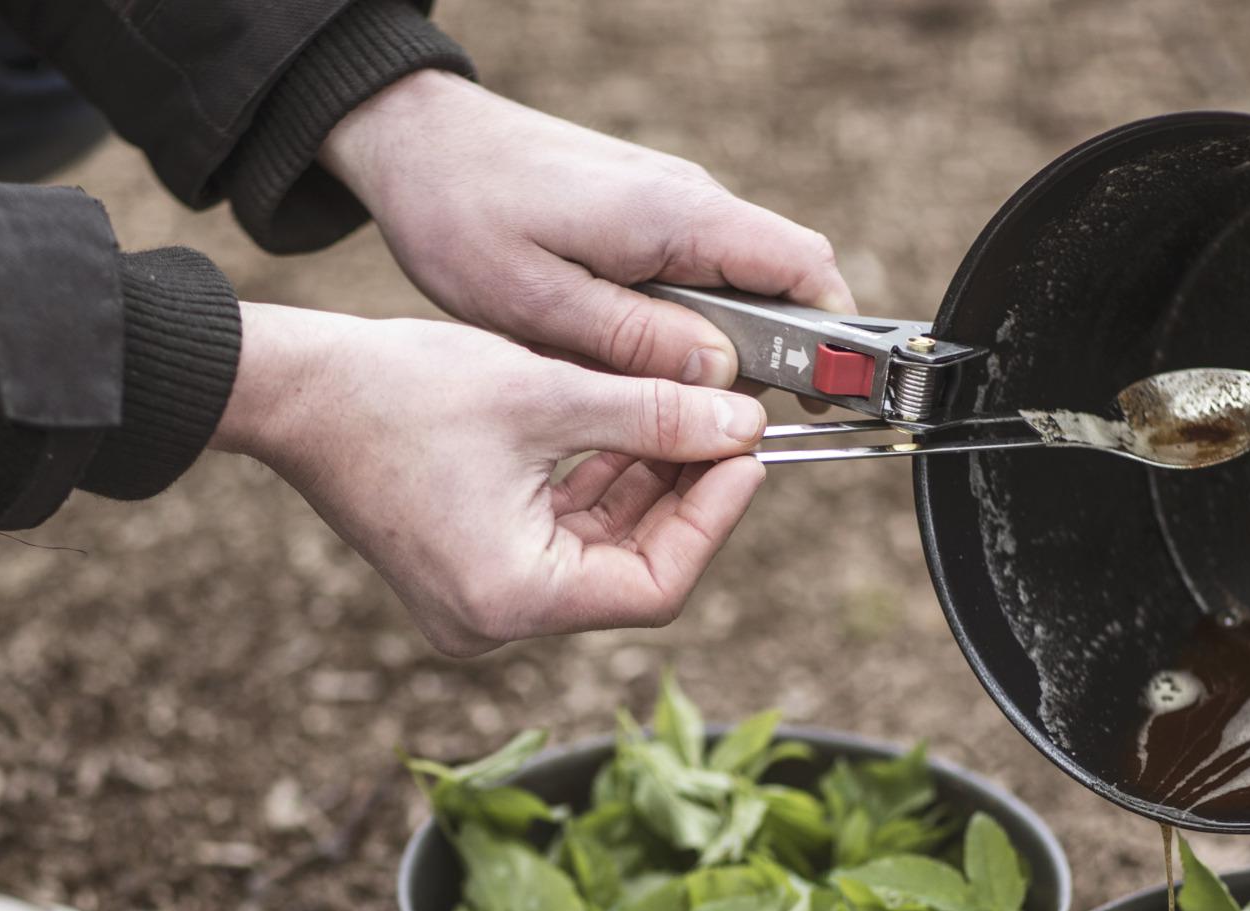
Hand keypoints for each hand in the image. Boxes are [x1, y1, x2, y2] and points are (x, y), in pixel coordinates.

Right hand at [214, 304, 766, 655]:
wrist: (296, 392)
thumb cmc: (399, 391)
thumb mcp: (547, 396)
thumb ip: (655, 416)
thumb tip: (740, 427)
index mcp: (513, 599)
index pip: (655, 587)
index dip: (713, 522)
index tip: (747, 457)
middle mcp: (494, 622)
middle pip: (627, 573)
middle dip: (683, 499)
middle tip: (729, 430)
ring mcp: (477, 603)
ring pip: (595, 555)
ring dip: (644, 491)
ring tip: (691, 421)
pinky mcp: (466, 572)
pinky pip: (554, 542)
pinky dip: (594, 493)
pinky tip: (632, 436)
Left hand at [320, 71, 852, 388]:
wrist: (416, 142)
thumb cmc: (462, 215)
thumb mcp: (538, 301)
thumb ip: (634, 340)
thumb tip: (721, 377)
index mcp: (678, 217)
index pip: (804, 267)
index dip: (834, 340)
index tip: (825, 404)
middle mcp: (688, 203)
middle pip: (779, 283)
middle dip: (775, 360)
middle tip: (727, 429)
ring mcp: (666, 206)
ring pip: (732, 288)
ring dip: (720, 350)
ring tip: (670, 408)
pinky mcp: (639, 216)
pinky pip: (690, 278)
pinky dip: (683, 328)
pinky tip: (636, 367)